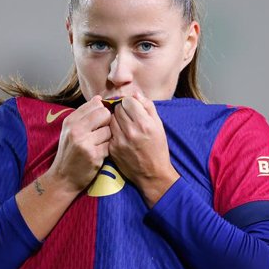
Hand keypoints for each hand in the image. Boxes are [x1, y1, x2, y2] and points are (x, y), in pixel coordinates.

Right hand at [46, 95, 111, 195]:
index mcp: (70, 121)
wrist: (63, 178)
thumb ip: (84, 114)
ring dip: (107, 138)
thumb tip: (99, 98)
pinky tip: (99, 154)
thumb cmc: (69, 152)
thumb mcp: (70, 130)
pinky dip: (107, 149)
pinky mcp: (94, 155)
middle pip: (105, 114)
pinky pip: (110, 145)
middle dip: (107, 122)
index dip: (102, 111)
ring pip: (109, 130)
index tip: (100, 121)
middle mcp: (76, 129)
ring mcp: (84, 143)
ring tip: (98, 145)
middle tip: (101, 132)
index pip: (96, 104)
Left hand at [109, 92, 178, 206]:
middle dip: (122, 109)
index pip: (128, 101)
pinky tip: (121, 135)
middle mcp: (131, 131)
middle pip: (117, 109)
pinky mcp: (112, 149)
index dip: (130, 102)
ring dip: (116, 119)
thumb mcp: (159, 125)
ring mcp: (120, 141)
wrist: (152, 173)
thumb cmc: (158, 148)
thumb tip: (135, 94)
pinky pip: (109, 132)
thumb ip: (148, 107)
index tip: (132, 107)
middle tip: (128, 116)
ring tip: (124, 125)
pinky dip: (113, 131)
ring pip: (111, 119)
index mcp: (144, 123)